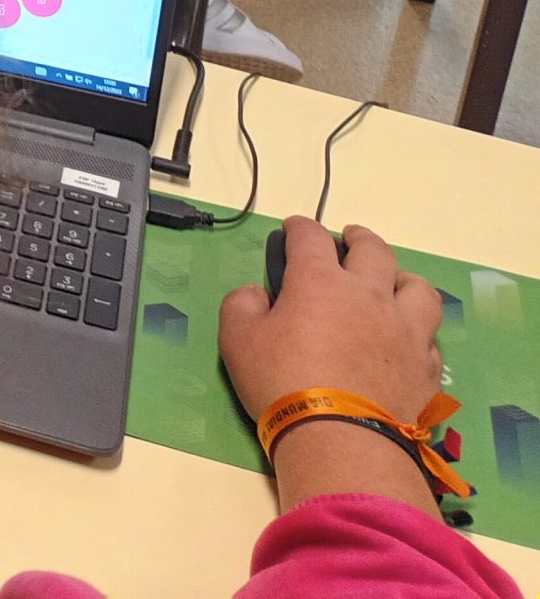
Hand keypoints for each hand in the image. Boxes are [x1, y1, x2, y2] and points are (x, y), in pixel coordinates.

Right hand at [219, 220, 446, 514]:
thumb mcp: (237, 340)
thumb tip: (258, 294)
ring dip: (402, 279)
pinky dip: (417, 331)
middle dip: (359, 238)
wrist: (343, 439)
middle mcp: (369, 295)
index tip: (291, 229)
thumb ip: (242, 305)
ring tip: (393, 285)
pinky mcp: (427, 366)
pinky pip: (430, 338)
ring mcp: (406, 330)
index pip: (310, 236)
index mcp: (320, 281)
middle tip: (350, 240)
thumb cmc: (283, 382)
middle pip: (374, 250)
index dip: (299, 227)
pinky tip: (406, 341)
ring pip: (418, 288)